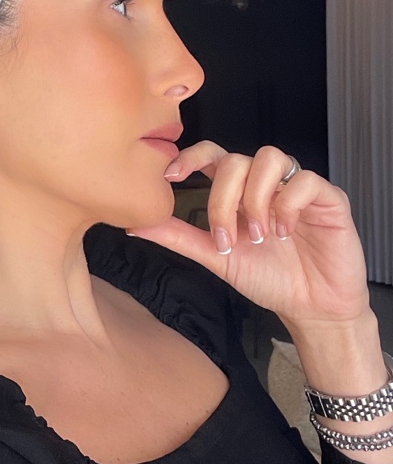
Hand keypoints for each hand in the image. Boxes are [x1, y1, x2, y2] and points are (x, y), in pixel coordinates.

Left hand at [125, 141, 371, 327]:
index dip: (191, 156)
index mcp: (238, 192)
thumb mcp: (215, 257)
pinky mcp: (329, 198)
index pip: (212, 155)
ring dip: (256, 198)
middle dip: (223, 199)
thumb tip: (135, 224)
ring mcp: (296, 188)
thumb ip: (179, 237)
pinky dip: (289, 204)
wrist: (312, 308)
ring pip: (269, 158)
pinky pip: (305, 180)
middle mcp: (266, 184)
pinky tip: (285, 231)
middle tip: (227, 237)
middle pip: (235, 160)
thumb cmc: (268, 279)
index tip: (171, 176)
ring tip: (258, 235)